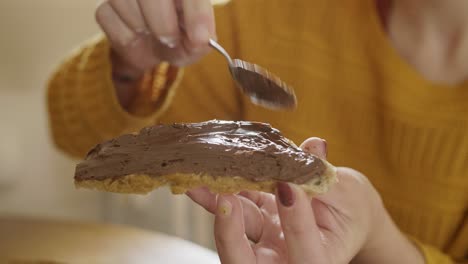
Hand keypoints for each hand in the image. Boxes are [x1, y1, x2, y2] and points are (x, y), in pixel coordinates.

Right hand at [96, 0, 214, 73]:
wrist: (157, 49)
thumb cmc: (181, 37)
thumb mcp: (196, 43)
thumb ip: (201, 40)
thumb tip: (200, 39)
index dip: (196, 13)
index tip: (200, 39)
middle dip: (162, 23)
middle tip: (170, 40)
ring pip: (124, 0)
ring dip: (143, 27)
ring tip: (154, 35)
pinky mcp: (105, 6)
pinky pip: (108, 16)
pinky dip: (125, 36)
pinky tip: (136, 35)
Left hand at [187, 138, 424, 263]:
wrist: (343, 215)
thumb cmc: (351, 210)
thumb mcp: (349, 196)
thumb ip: (327, 176)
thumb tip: (314, 146)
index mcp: (320, 260)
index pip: (306, 251)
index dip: (295, 219)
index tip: (288, 184)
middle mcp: (286, 258)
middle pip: (249, 263)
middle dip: (231, 237)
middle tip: (228, 203)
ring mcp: (266, 243)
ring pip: (234, 239)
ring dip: (216, 209)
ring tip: (200, 184)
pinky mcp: (254, 223)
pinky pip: (233, 212)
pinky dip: (216, 197)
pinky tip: (202, 182)